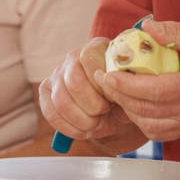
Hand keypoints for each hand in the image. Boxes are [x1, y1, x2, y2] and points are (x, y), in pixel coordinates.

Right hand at [38, 38, 142, 152]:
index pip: (89, 58)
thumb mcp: (133, 91)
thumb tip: (117, 86)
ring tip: (95, 124)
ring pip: (61, 100)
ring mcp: (57, 74)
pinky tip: (82, 131)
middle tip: (104, 113)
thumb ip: (127, 86)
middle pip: (74, 81)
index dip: (101, 83)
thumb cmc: (125, 98)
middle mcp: (73, 57)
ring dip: (81, 120)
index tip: (113, 98)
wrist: (115, 115)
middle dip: (92, 105)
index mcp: (97, 48)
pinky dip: (68, 128)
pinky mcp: (46, 91)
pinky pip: (50, 113)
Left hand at [99, 19, 179, 141]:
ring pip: (149, 126)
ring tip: (119, 88)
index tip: (109, 74)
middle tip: (106, 77)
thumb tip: (146, 27)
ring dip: (129, 109)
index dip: (127, 85)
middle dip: (120, 96)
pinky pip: (159, 131)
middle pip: (147, 111)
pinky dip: (142, 119)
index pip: (156, 92)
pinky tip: (135, 101)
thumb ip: (176, 31)